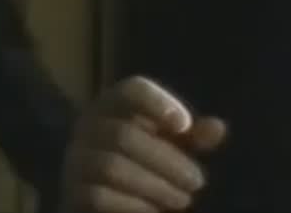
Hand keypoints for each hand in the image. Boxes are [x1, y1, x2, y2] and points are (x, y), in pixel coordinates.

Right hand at [60, 75, 227, 212]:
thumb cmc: (142, 163)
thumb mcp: (169, 146)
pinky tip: (155, 212)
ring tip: (183, 199)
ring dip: (154, 185)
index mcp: (113, 106)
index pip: (131, 90)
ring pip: (112, 167)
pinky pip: (98, 197)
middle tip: (197, 181)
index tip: (185, 125)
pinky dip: (133, 206)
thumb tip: (217, 129)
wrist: (99, 199)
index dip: (158, 102)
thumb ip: (191, 137)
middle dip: (167, 160)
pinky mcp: (72, 194)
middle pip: (123, 134)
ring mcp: (75, 162)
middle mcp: (87, 128)